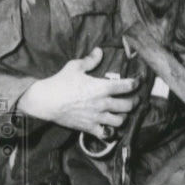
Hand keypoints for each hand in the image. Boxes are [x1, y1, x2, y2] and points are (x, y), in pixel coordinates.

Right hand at [17, 47, 139, 137]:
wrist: (46, 101)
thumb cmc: (60, 82)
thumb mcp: (75, 66)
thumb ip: (90, 60)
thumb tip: (100, 50)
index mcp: (101, 87)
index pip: (126, 86)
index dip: (135, 84)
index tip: (137, 82)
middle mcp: (103, 103)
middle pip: (128, 105)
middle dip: (134, 102)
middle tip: (135, 100)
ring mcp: (97, 117)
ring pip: (121, 121)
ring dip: (125, 117)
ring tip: (123, 113)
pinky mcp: (90, 128)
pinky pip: (107, 134)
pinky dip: (112, 132)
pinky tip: (111, 127)